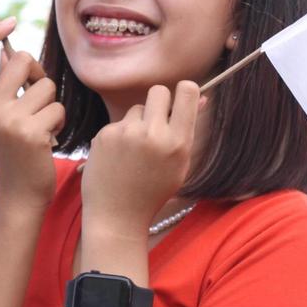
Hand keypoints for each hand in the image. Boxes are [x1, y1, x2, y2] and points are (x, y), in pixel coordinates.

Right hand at [0, 18, 64, 205]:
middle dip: (37, 73)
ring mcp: (7, 120)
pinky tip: (47, 142)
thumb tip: (18, 55)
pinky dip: (58, 123)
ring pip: (45, 85)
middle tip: (39, 96)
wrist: (17, 196)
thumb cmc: (16, 154)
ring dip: (51, 104)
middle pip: (20, 59)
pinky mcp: (30, 132)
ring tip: (42, 129)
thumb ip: (4, 90)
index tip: (11, 21)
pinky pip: (57, 108)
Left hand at [80, 81, 202, 234]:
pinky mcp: (104, 135)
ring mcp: (126, 133)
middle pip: (159, 91)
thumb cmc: (152, 192)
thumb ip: (187, 131)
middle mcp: (153, 134)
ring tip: (135, 150)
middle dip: (159, 103)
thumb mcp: (179, 165)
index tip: (181, 99)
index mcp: (177, 143)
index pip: (187, 91)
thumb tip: (201, 97)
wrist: (116, 216)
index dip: (185, 91)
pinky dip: (120, 135)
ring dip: (138, 122)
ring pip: (136, 108)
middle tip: (156, 123)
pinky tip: (118, 157)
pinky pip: (119, 123)